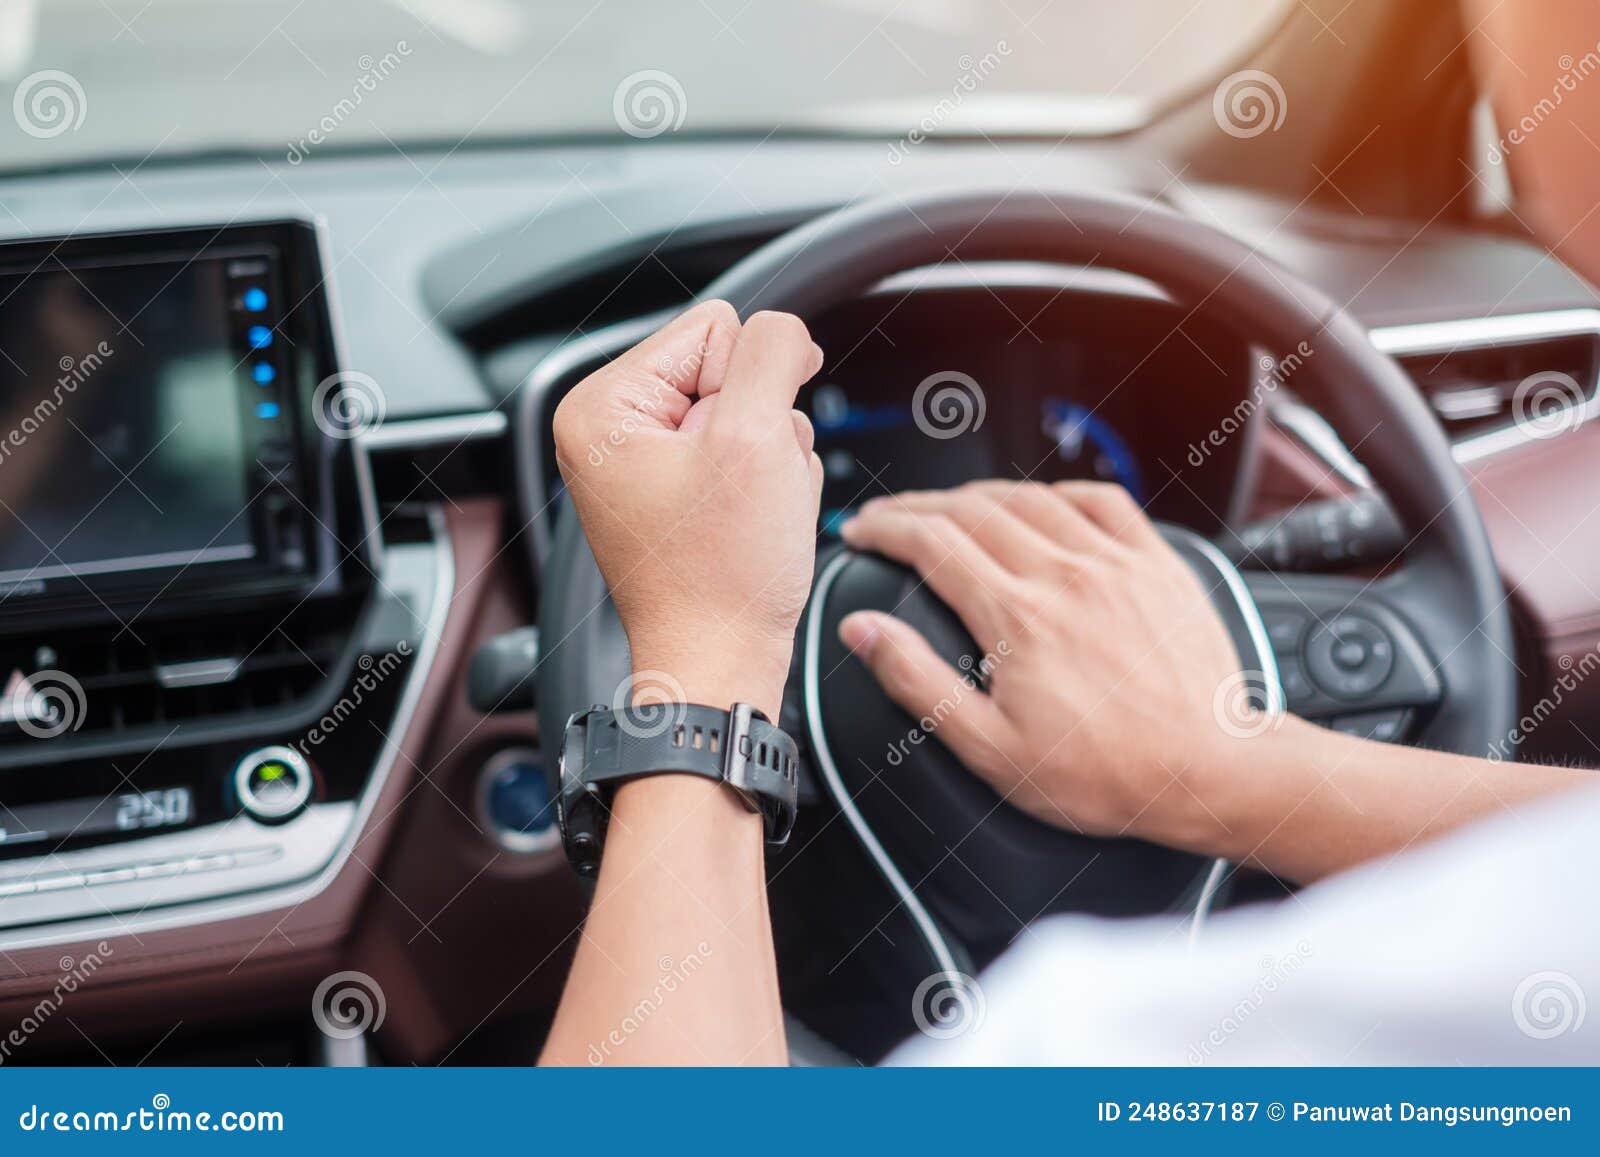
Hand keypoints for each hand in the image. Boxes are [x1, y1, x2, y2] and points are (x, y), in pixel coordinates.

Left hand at [552, 302, 824, 716]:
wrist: (719, 664)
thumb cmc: (722, 575)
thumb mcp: (756, 437)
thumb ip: (772, 353)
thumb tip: (783, 330)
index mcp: (602, 405)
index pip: (715, 329)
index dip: (750, 388)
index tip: (737, 456)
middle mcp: (611, 429)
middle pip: (731, 370)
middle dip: (760, 426)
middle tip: (744, 492)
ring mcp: (644, 464)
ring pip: (748, 415)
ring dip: (769, 459)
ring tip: (748, 514)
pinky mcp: (675, 493)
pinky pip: (745, 455)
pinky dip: (764, 485)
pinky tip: (751, 525)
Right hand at [836, 480, 1246, 847]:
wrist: (1208, 771)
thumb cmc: (1107, 773)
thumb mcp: (991, 749)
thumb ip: (919, 682)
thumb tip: (863, 631)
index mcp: (1018, 617)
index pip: (932, 542)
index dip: (885, 528)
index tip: (861, 531)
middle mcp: (1065, 575)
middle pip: (972, 509)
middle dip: (918, 506)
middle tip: (890, 517)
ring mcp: (1115, 562)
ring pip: (1030, 497)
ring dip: (977, 493)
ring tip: (949, 507)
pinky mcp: (1157, 563)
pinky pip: (1101, 500)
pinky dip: (1057, 491)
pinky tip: (1039, 501)